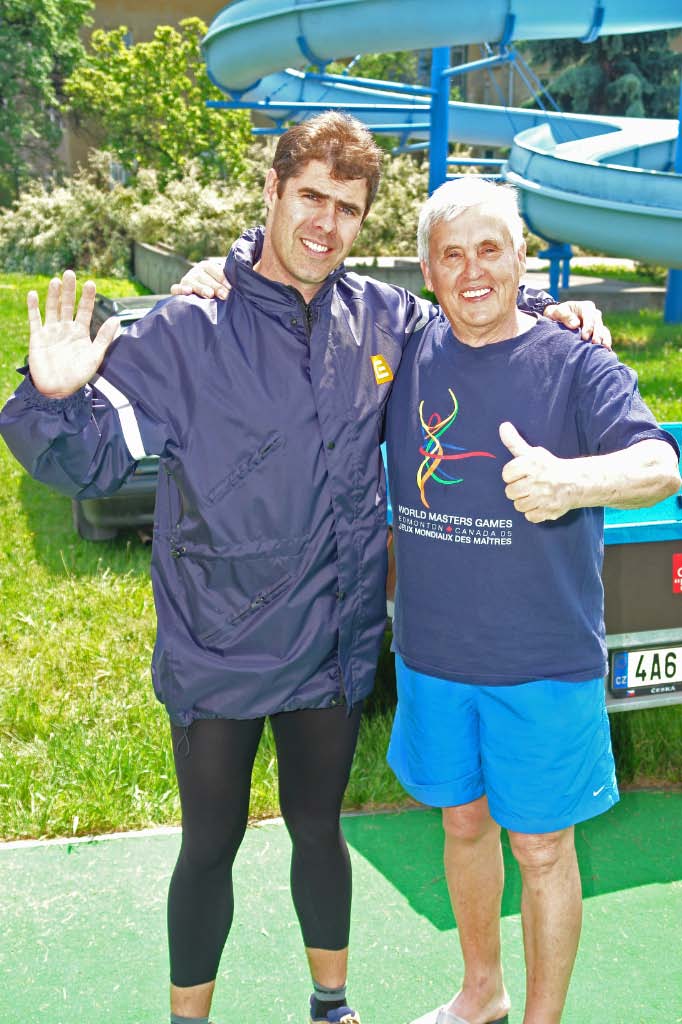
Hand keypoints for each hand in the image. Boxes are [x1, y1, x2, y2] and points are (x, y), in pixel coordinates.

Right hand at [27, 271, 118, 398]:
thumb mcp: (95, 356)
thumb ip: (104, 337)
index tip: (91, 283)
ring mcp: (51, 331)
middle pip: (67, 305)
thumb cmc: (79, 375)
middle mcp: (66, 328)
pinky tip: (33, 294)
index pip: (84, 310)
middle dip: (69, 290)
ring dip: (53, 295)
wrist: (58, 390)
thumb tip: (117, 319)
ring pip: (52, 308)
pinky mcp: (37, 337)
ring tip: (56, 281)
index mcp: (80, 332)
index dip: (87, 297)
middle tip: (70, 273)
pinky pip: (35, 319)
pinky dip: (33, 307)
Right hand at [170, 258, 229, 299]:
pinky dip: (180, 289)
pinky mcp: (177, 289)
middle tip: (225, 295)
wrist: (202, 300)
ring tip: (209, 295)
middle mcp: (196, 271)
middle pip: (204, 277)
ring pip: (192, 282)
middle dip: (215, 286)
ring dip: (201, 288)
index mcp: (207, 266)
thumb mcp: (223, 285)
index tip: (231, 288)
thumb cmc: (217, 292)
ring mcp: (186, 280)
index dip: (223, 279)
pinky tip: (188, 292)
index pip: (215, 270)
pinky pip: (176, 288)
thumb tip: (242, 283)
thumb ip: (228, 283)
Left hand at [499, 421, 577, 522]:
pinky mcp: (549, 512)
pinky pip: (530, 517)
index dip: (512, 474)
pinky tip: (539, 504)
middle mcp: (537, 481)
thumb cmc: (549, 466)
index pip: (506, 474)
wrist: (576, 482)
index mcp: (532, 464)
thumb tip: (503, 426)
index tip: (520, 473)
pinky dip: (533, 512)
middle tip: (527, 485)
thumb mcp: (532, 452)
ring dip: (524, 501)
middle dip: (517, 489)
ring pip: (518, 506)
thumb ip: (514, 442)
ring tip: (533, 494)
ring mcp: (543, 498)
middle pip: (510, 492)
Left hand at [542, 300, 611, 349]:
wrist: (558, 319)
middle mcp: (594, 314)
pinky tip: (606, 350)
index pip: (589, 316)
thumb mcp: (558, 312)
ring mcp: (596, 323)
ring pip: (603, 330)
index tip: (585, 337)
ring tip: (605, 348)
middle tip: (595, 343)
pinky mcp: (597, 332)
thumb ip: (566, 316)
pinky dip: (606, 342)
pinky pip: (604, 336)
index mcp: (585, 307)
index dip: (588, 326)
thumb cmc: (558, 314)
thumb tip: (576, 325)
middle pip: (598, 323)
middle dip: (597, 333)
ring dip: (604, 338)